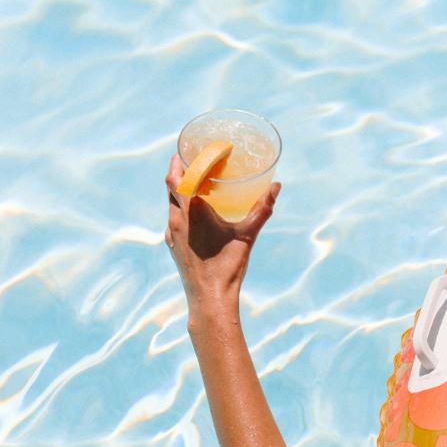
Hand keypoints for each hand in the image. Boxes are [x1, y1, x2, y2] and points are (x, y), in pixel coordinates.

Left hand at [164, 154, 280, 317]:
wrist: (209, 300)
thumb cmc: (227, 268)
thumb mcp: (247, 235)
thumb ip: (262, 209)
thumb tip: (276, 187)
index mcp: (191, 211)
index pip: (178, 174)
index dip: (182, 157)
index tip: (193, 146)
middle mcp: (176, 219)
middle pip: (170, 183)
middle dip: (179, 167)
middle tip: (193, 155)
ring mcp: (171, 233)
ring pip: (170, 200)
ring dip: (179, 186)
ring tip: (194, 179)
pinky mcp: (173, 245)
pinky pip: (172, 217)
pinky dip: (180, 205)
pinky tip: (194, 210)